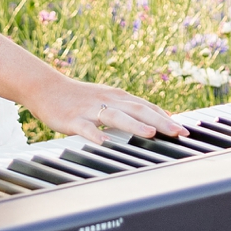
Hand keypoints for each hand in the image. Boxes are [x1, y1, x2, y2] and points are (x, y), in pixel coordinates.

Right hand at [31, 75, 183, 144]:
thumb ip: (129, 109)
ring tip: (150, 133)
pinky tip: (104, 142)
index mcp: (117, 97)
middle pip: (138, 109)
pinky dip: (95, 134)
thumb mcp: (107, 99)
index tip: (184, 129)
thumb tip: (155, 119)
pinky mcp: (73, 119)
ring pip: (116, 116)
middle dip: (160, 121)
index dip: (166, 117)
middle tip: (179, 132)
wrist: (46, 88)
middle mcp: (108, 100)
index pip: (147, 106)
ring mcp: (90, 109)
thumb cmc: (79, 97)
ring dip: (134, 125)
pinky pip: (85, 128)